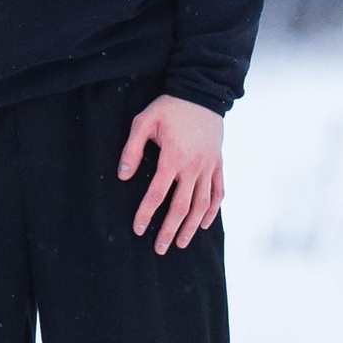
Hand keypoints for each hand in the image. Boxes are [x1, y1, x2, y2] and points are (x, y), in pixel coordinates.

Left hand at [120, 97, 224, 252]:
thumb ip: (132, 149)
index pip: (157, 194)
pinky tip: (205, 224)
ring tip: (181, 244)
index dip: (147, 214)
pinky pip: (219, 192)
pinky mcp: (218, 164)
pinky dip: (213, 211)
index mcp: (173, 157)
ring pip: (201, 205)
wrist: (202, 94)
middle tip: (159, 249)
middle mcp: (193, 167)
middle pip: (181, 207)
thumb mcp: (144, 121)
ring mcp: (209, 167)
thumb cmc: (169, 108)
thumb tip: (123, 175)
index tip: (139, 230)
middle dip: (169, 230)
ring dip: (192, 227)